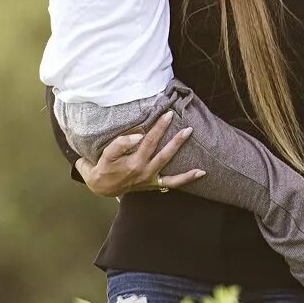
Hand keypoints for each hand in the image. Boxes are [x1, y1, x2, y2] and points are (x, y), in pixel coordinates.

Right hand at [74, 110, 203, 197]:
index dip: (158, 127)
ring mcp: (151, 178)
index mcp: (133, 162)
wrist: (102, 187)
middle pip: (162, 151)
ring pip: (169, 164)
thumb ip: (121, 144)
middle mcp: (144, 171)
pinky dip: (186, 178)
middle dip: (174, 137)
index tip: (167, 115)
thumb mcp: (106, 155)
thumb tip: (138, 135)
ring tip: (189, 133)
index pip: (148, 141)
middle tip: (183, 123)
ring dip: (179, 149)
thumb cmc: (104, 167)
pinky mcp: (154, 184)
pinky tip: (200, 172)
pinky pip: (173, 182)